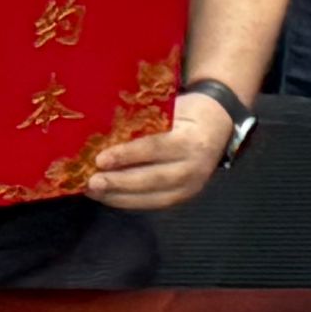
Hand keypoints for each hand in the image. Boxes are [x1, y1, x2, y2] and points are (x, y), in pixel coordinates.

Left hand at [86, 89, 236, 209]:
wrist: (218, 124)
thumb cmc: (187, 112)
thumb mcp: (169, 108)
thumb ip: (143, 122)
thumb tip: (102, 134)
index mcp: (190, 139)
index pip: (155, 148)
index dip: (126, 155)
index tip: (100, 159)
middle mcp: (194, 166)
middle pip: (152, 179)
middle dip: (118, 183)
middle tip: (92, 182)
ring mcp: (192, 185)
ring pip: (152, 198)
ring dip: (118, 197)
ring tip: (93, 192)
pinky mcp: (185, 197)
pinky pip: (154, 203)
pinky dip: (128, 201)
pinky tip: (109, 197)